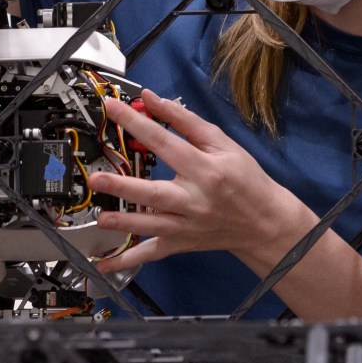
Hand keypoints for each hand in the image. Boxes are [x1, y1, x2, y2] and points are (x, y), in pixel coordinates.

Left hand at [88, 89, 300, 273]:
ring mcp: (187, 225)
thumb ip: (185, 121)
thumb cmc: (245, 179)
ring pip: (151, 225)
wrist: (265, 221)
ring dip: (123, 223)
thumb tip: (152, 99)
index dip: (137, 123)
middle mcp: (194, 200)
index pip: (165, 143)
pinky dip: (128, 260)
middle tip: (96, 179)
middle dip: (124, 187)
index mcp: (205, 170)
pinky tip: (105, 263)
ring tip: (100, 217)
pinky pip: (152, 253)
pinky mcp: (182, 243)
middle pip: (155, 193)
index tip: (112, 108)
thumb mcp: (222, 143)